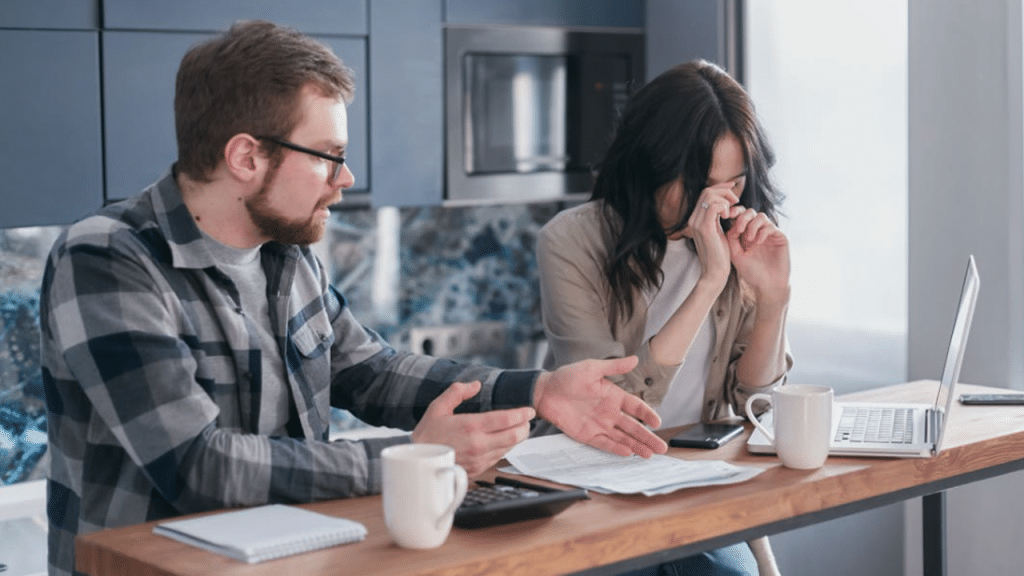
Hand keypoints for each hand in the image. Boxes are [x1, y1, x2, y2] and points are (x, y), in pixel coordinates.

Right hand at [412, 381, 535, 476]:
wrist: (418, 462)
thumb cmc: (427, 434)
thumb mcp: (438, 407)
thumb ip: (457, 392)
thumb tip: (475, 385)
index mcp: (470, 426)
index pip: (506, 420)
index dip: (522, 414)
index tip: (529, 410)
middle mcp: (478, 444)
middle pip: (514, 436)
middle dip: (525, 427)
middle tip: (527, 419)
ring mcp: (479, 459)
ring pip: (509, 448)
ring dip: (518, 438)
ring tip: (519, 428)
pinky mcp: (478, 469)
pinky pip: (499, 457)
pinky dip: (506, 448)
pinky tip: (503, 441)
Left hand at [533, 356, 667, 457]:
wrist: (545, 391)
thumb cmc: (568, 376)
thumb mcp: (592, 368)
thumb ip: (614, 367)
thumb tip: (635, 359)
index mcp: (613, 396)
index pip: (636, 407)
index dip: (647, 415)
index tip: (658, 423)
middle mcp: (609, 412)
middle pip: (633, 427)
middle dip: (647, 437)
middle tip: (662, 448)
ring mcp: (599, 424)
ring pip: (622, 437)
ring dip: (636, 445)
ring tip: (649, 454)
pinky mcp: (587, 435)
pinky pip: (605, 443)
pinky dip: (616, 448)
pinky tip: (628, 453)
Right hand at [684, 184, 742, 287]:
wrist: (714, 273)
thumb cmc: (719, 255)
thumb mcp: (718, 232)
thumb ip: (717, 218)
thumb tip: (725, 205)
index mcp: (696, 219)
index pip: (705, 194)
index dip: (720, 188)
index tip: (733, 189)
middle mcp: (693, 219)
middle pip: (706, 191)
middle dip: (724, 191)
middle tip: (736, 201)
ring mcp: (697, 223)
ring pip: (709, 196)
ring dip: (725, 199)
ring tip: (733, 210)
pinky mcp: (705, 228)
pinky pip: (714, 207)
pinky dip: (724, 207)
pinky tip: (729, 216)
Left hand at [726, 208, 790, 306]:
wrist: (768, 285)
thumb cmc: (751, 272)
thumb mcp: (736, 254)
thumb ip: (731, 239)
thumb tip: (730, 223)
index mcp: (746, 233)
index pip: (740, 215)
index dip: (733, 212)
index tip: (726, 215)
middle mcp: (758, 231)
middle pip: (750, 212)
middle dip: (743, 217)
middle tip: (739, 229)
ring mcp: (770, 233)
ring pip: (761, 216)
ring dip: (752, 225)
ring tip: (749, 239)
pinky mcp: (780, 237)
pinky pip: (771, 227)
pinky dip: (762, 232)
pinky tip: (758, 242)